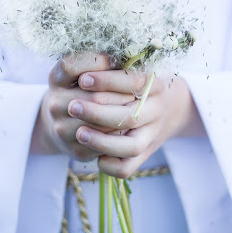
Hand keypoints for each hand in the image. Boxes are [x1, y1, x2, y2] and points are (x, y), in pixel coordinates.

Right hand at [31, 53, 135, 160]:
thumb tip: (129, 54)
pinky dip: (120, 134)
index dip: (97, 62)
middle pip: (94, 97)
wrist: (66, 126)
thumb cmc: (84, 90)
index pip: (71, 66)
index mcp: (56, 79)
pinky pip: (105, 143)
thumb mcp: (83, 71)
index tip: (116, 60)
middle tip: (138, 90)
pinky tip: (129, 126)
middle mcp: (55, 103)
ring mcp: (62, 129)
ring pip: (102, 123)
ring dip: (124, 114)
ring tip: (137, 106)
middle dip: (121, 93)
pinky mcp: (76, 150)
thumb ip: (101, 62)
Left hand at [70, 69, 204, 177]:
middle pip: (130, 117)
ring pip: (131, 147)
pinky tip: (95, 157)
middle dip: (98, 112)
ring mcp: (151, 135)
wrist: (159, 108)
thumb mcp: (126, 66)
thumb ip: (108, 63)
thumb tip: (82, 68)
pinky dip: (110, 166)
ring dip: (103, 142)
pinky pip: (127, 169)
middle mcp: (157, 111)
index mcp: (155, 85)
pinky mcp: (142, 155)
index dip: (107, 81)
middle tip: (71, 106)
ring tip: (80, 132)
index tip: (82, 79)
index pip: (134, 82)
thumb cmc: (131, 82)